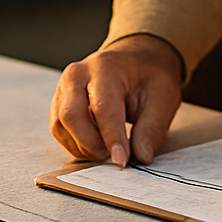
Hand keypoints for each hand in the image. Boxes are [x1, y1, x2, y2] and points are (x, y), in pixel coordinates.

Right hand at [49, 34, 183, 167]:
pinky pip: (58, 129)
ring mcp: (63, 87)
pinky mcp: (58, 102)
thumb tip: (141, 156)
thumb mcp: (163, 98)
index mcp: (106, 67)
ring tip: (107, 151)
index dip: (111, 138)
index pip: (103, 107)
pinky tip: (96, 146)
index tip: (121, 161)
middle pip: (71, 115)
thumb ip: (151, 128)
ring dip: (83, 147)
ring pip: (60, 126)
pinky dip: (75, 144)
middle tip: (114, 158)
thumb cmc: (149, 77)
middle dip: (92, 144)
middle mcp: (78, 74)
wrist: (137, 61)